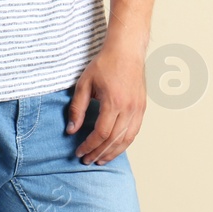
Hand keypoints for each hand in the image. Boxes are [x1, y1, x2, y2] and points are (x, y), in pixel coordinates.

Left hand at [65, 37, 146, 163]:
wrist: (127, 50)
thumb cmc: (105, 64)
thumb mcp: (84, 84)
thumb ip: (77, 108)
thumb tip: (71, 130)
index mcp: (113, 102)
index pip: (101, 133)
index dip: (89, 146)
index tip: (79, 152)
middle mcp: (128, 108)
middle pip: (114, 140)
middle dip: (99, 153)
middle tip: (87, 161)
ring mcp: (138, 109)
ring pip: (126, 139)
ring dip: (113, 153)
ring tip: (100, 160)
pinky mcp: (142, 108)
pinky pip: (134, 132)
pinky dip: (124, 143)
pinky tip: (114, 148)